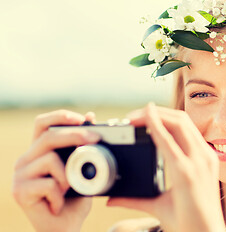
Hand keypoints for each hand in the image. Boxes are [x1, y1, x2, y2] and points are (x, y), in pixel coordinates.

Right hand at [12, 110, 99, 231]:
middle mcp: (25, 160)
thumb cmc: (73, 199)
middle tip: (96, 140)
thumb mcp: (83, 169)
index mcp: (39, 152)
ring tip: (68, 191)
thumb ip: (84, 145)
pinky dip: (61, 195)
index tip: (84, 119)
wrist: (65, 228)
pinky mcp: (19, 192)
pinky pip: (48, 184)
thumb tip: (90, 115)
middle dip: (75, 135)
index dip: (61, 116)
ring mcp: (20, 175)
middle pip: (48, 136)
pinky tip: (58, 204)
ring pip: (50, 159)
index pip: (43, 123)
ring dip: (68, 176)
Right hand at [107, 103, 225, 231]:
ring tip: (149, 117)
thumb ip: (133, 200)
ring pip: (188, 124)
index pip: (165, 137)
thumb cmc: (187, 225)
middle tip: (137, 115)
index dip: (151, 120)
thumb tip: (109, 199)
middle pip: (179, 122)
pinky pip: (195, 133)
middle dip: (157, 113)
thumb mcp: (158, 209)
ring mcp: (208, 157)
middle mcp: (199, 160)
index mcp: (184, 173)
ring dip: (168, 116)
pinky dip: (179, 125)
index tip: (139, 112)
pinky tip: (167, 127)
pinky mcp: (211, 158)